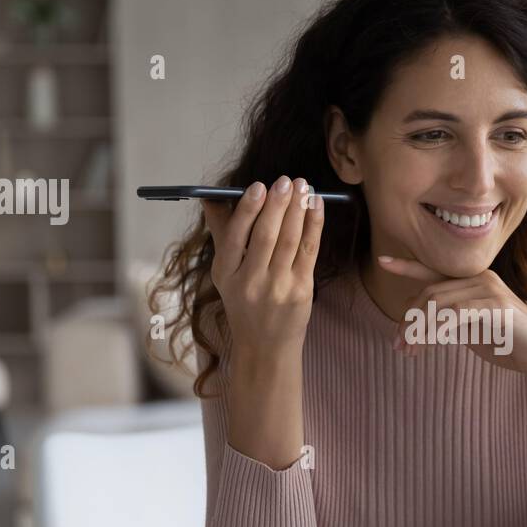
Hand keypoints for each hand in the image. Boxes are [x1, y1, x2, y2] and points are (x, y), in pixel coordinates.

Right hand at [203, 176, 323, 359]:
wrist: (265, 345)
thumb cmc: (245, 302)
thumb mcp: (225, 273)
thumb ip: (222, 233)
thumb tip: (211, 198)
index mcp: (226, 274)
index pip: (235, 236)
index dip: (248, 209)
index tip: (259, 186)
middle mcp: (250, 282)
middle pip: (265, 236)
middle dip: (278, 204)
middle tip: (287, 180)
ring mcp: (277, 288)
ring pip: (289, 240)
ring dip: (298, 210)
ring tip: (304, 187)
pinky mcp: (301, 291)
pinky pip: (308, 251)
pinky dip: (314, 225)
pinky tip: (316, 206)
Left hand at [377, 256, 526, 385]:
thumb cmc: (509, 344)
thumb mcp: (473, 329)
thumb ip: (451, 320)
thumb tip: (423, 323)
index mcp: (474, 281)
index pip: (434, 271)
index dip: (407, 266)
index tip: (382, 261)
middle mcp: (480, 278)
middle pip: (429, 292)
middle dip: (408, 319)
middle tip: (397, 345)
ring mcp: (488, 289)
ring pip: (437, 303)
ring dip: (417, 329)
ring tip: (407, 350)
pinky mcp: (494, 305)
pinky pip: (453, 315)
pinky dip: (434, 330)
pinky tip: (426, 344)